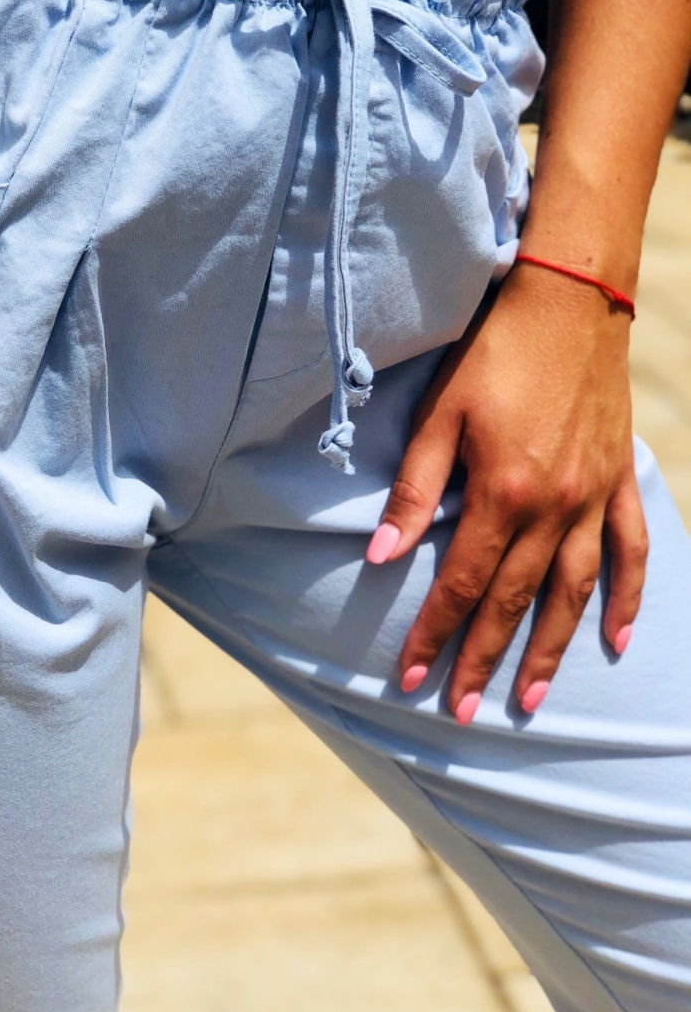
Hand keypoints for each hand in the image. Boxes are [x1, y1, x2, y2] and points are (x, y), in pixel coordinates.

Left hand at [367, 262, 645, 721]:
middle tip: (462, 710)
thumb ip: (415, 491)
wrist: (568, 301)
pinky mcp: (618, 481)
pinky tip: (617, 640)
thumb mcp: (439, 416)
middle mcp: (554, 508)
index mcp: (502, 494)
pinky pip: (632, 552)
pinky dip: (629, 599)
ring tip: (527, 698)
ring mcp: (593, 498)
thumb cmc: (492, 353)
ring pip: (574, 593)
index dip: (434, 635)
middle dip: (483, 659)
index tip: (411, 677)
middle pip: (514, 602)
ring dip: (551, 649)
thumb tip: (380, 556)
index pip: (459, 584)